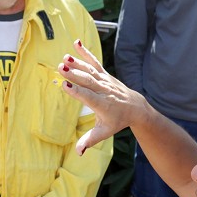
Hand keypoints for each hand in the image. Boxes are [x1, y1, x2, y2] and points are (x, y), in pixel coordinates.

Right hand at [60, 40, 147, 154]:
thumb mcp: (104, 132)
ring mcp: (105, 80)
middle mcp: (104, 91)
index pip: (88, 97)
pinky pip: (94, 62)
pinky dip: (85, 52)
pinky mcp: (104, 74)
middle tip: (60, 68)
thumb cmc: (117, 121)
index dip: (77, 91)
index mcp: (103, 105)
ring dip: (78, 63)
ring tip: (65, 58)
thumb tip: (78, 153)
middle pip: (88, 81)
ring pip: (91, 70)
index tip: (65, 85)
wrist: (135, 107)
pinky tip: (76, 43)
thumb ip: (90, 141)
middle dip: (75, 74)